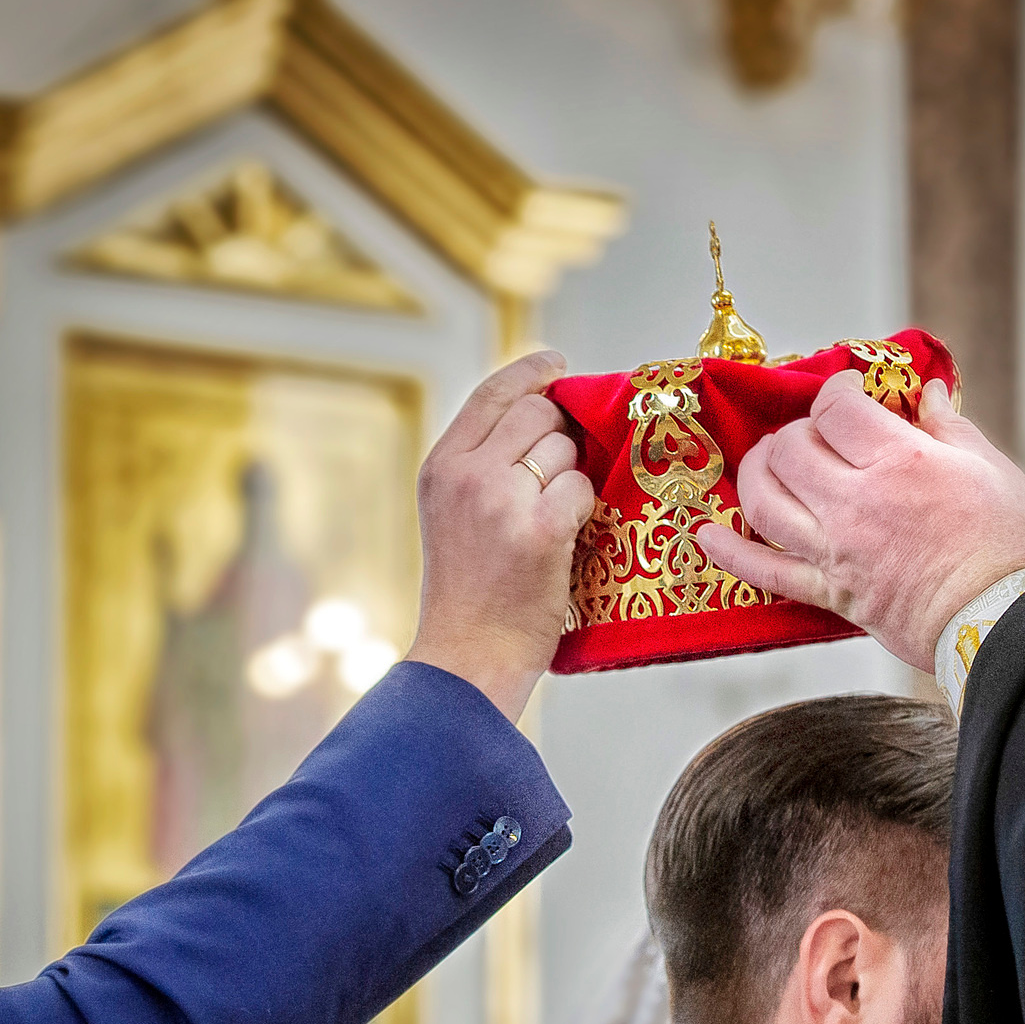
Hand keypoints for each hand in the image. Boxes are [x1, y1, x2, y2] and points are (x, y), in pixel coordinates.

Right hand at [405, 351, 594, 719]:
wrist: (467, 658)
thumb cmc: (469, 594)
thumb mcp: (451, 514)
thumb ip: (481, 465)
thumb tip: (541, 417)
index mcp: (440, 466)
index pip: (492, 393)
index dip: (531, 372)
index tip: (557, 366)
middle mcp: (466, 474)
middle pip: (538, 414)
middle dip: (563, 435)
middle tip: (563, 471)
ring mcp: (502, 500)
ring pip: (565, 450)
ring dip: (573, 478)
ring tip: (553, 519)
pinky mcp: (540, 530)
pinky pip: (582, 488)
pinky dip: (584, 509)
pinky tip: (567, 537)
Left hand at [695, 373, 1024, 670]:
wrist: (1008, 626)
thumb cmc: (1014, 549)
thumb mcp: (993, 470)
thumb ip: (949, 428)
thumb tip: (928, 394)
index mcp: (898, 461)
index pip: (835, 407)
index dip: (835, 390)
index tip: (849, 393)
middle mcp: (856, 502)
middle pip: (791, 448)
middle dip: (798, 431)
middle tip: (818, 434)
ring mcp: (837, 550)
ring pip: (765, 500)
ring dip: (757, 472)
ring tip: (767, 462)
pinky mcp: (833, 594)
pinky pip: (766, 572)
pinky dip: (729, 553)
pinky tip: (705, 535)